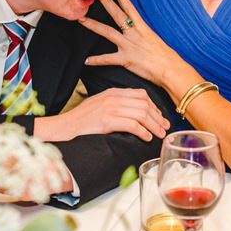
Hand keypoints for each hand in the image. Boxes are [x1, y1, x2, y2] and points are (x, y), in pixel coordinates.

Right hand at [36, 87, 171, 145]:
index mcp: (113, 93)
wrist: (66, 127)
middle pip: (144, 104)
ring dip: (154, 126)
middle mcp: (113, 98)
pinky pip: (132, 125)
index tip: (161, 119)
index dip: (155, 107)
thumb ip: (119, 106)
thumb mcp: (102, 106)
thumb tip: (139, 115)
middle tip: (164, 129)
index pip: (141, 95)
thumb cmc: (85, 120)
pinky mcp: (107, 120)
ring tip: (159, 135)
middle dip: (158, 117)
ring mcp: (110, 108)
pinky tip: (146, 138)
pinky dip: (143, 132)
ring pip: (141, 114)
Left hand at [83, 0, 191, 93]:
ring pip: (107, 32)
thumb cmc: (169, 59)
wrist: (172, 70)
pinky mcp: (126, 59)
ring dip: (93, 25)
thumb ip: (147, 38)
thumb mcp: (158, 43)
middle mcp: (134, 34)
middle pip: (117, 14)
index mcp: (143, 29)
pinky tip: (87, 61)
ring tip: (81, 19)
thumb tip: (143, 37)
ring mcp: (129, 45)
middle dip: (105, 1)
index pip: (130, 8)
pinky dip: (97, 60)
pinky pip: (108, 59)